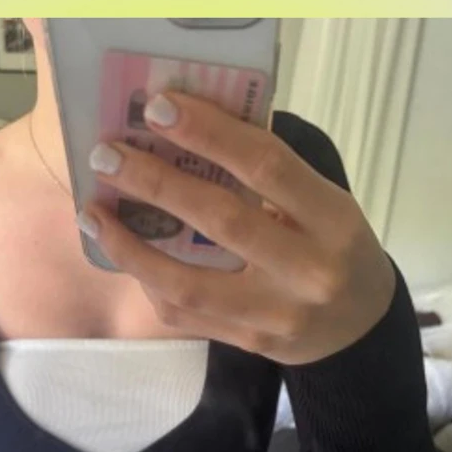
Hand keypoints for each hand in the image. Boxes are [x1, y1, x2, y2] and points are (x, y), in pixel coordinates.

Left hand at [80, 92, 396, 365]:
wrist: (358, 330)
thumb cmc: (334, 248)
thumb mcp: (324, 204)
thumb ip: (269, 177)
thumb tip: (189, 130)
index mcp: (331, 220)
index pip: (266, 165)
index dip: (209, 132)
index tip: (160, 107)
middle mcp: (306, 271)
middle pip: (220, 220)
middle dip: (155, 183)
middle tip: (107, 156)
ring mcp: (274, 315)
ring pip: (188, 283)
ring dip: (130, 246)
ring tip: (92, 213)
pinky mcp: (248, 344)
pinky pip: (184, 314)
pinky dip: (148, 280)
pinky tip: (123, 253)